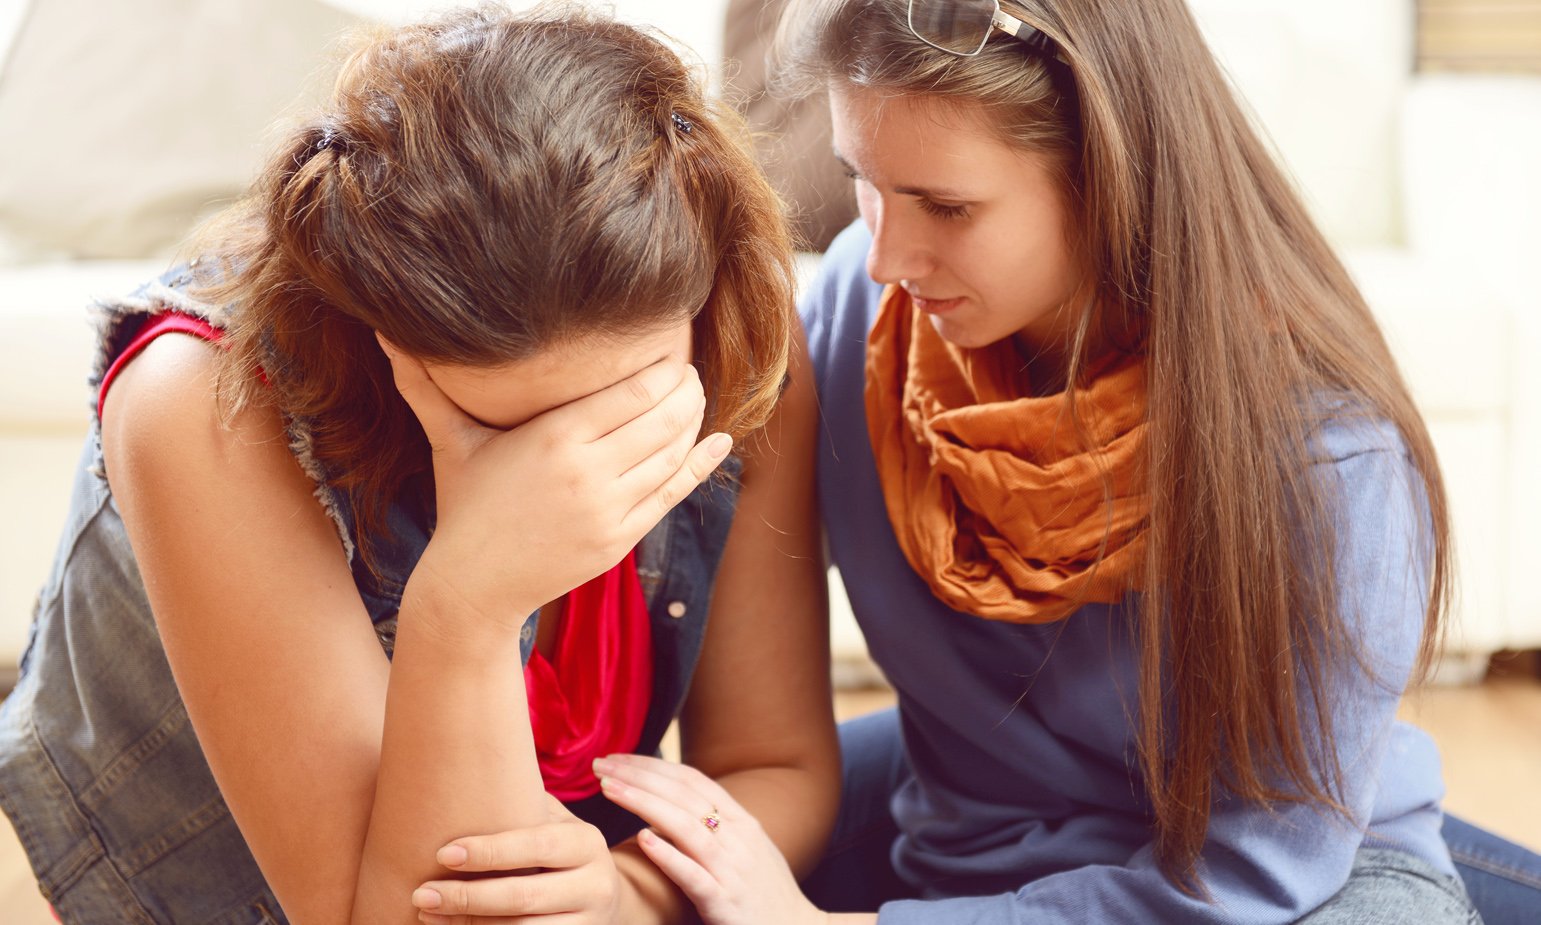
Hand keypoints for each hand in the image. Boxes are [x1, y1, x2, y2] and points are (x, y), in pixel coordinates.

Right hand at [379, 336, 732, 626]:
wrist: (472, 587)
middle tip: (691, 372)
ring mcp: (608, 509)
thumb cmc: (464, 506)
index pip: (633, 391)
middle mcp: (588, 471)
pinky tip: (718, 442)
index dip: (666, 370)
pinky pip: (671, 494)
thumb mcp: (451, 442)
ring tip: (698, 400)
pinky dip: (699, 466)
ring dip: (695, 424)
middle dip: (686, 391)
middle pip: (663, 418)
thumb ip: (425, 386)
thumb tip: (385, 333)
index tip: (673, 352)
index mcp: (554, 436)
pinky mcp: (619, 540)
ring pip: (673, 455)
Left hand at [411, 795, 621, 923]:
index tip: (443, 854)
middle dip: (467, 897)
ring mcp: (587, 922)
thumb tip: (462, 764)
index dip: (489, 852)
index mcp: (587, 843)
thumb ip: (523, 804)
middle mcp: (595, 884)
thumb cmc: (559, 851)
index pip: (536, 846)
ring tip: (426, 914)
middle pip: (524, 895)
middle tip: (421, 894)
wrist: (605, 897)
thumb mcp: (555, 823)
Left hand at [594, 755, 827, 924]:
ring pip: (685, 826)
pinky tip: (642, 840)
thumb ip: (716, 825)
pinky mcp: (725, 902)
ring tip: (609, 789)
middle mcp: (738, 837)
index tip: (617, 757)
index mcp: (742, 820)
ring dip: (644, 803)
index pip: (691, 779)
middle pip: (683, 794)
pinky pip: (694, 875)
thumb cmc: (764, 892)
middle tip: (600, 764)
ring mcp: (733, 869)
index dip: (652, 765)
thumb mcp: (747, 848)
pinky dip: (668, 855)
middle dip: (639, 775)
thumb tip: (672, 803)